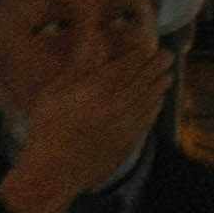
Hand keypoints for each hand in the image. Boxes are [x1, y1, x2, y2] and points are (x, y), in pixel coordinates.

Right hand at [0, 36, 169, 212]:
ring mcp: (126, 125)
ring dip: (161, 84)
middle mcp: (117, 105)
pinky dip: (155, 106)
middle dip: (158, 65)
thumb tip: (94, 41)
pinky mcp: (129, 142)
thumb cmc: (47, 130)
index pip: (130, 65)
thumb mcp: (53, 94)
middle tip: (166, 55)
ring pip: (151, 98)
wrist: (53, 172)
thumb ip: (78, 67)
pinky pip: (148, 119)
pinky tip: (157, 101)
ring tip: (167, 75)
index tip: (149, 46)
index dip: (142, 53)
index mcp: (98, 90)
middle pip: (146, 79)